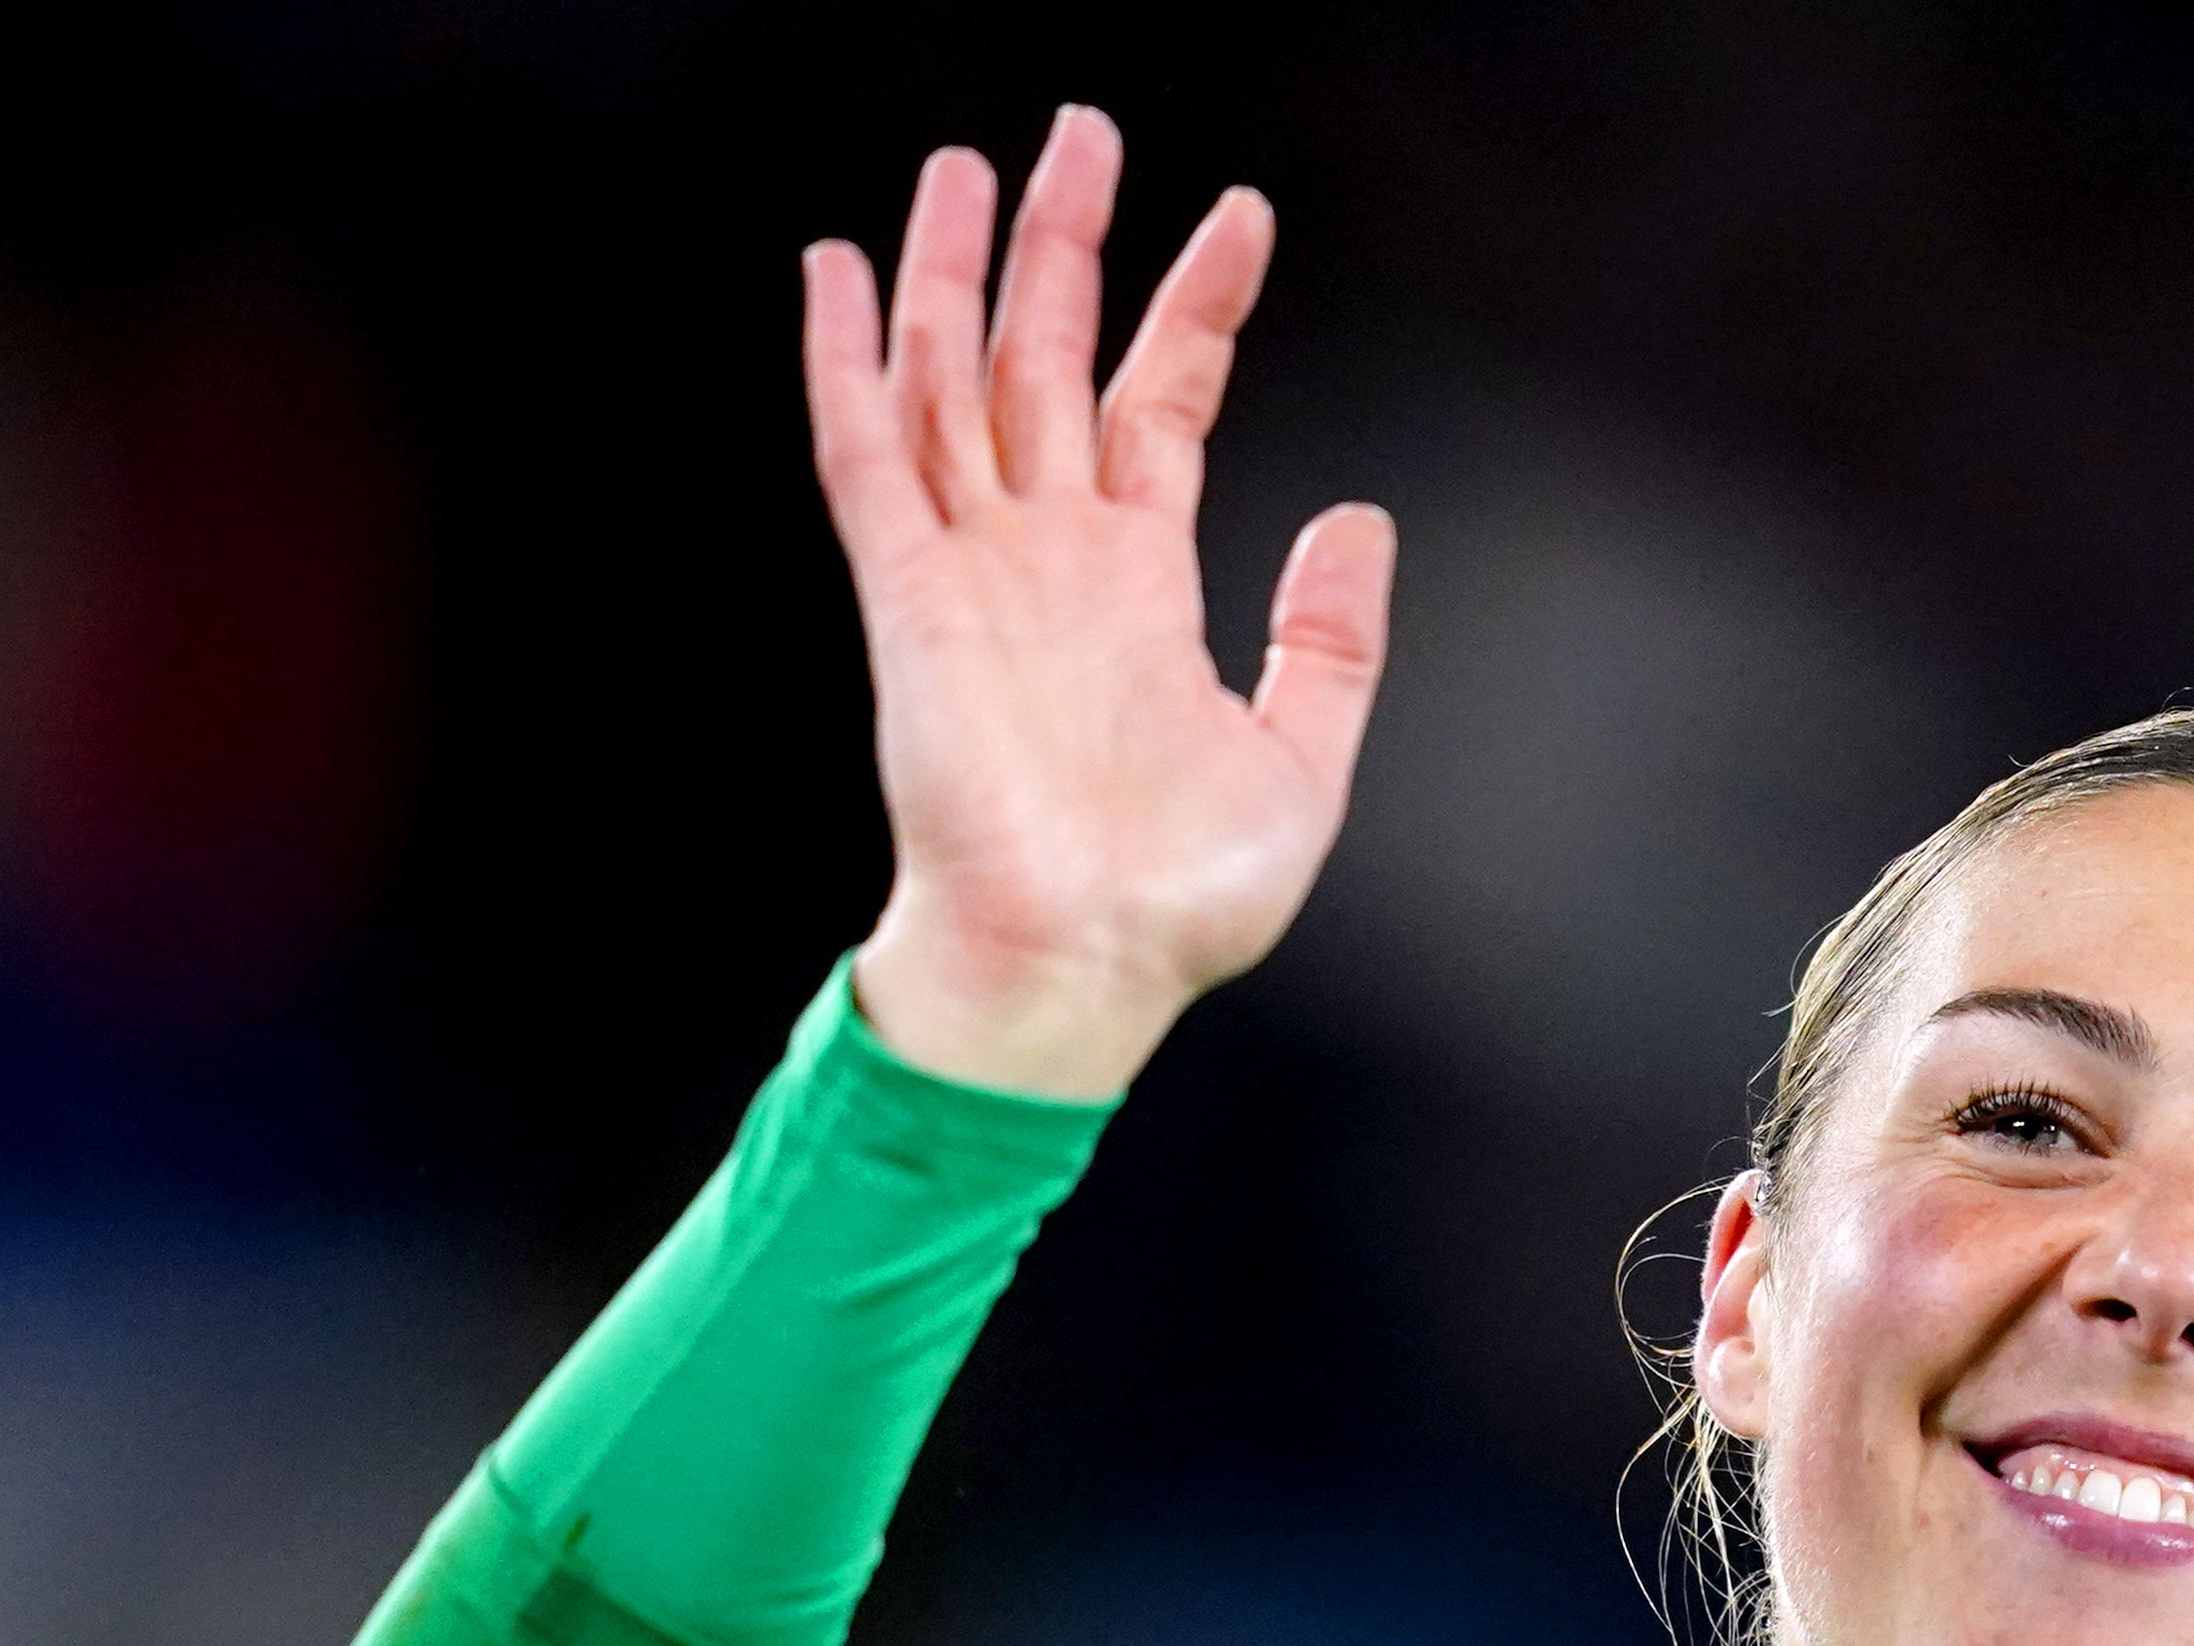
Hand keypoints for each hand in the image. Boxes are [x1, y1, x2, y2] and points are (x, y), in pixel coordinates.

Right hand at [800, 106, 1394, 1098]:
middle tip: (1081, 133)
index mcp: (1140, 586)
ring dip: (955, 271)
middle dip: (1065, 243)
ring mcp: (974, 568)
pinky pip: (866, 454)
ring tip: (963, 166)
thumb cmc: (1175, 902)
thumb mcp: (1304, 762)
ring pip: (954, 379)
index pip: (1165, 403)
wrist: (1079, 965)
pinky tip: (835, 273)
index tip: (1240, 220)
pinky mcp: (908, 596)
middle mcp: (1051, 558)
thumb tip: (1358, 522)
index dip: (1198, 309)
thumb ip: (1330, 641)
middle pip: (1051, 360)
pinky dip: (847, 361)